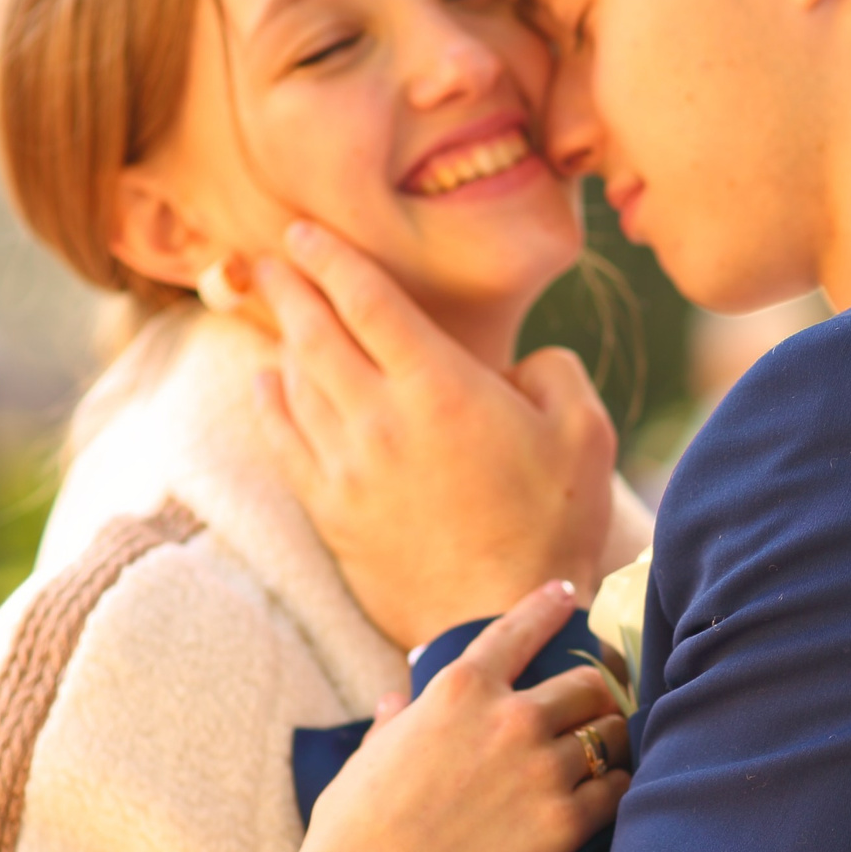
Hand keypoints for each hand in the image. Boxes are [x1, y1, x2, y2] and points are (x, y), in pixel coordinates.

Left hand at [254, 224, 618, 650]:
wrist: (501, 618)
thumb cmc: (552, 525)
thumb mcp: (584, 432)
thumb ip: (553, 371)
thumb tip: (519, 366)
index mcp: (439, 385)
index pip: (365, 299)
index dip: (330, 258)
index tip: (305, 232)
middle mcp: (379, 417)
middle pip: (315, 331)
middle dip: (291, 286)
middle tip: (274, 257)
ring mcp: (347, 467)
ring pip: (296, 383)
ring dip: (282, 338)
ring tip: (277, 312)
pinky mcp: (331, 512)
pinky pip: (285, 442)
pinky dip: (270, 404)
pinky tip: (266, 383)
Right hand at [262, 582, 630, 851]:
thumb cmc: (355, 830)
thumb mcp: (368, 757)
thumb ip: (396, 721)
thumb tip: (396, 700)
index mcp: (460, 690)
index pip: (519, 629)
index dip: (550, 606)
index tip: (569, 595)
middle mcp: (511, 719)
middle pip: (588, 684)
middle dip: (593, 696)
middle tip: (595, 710)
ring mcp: (543, 770)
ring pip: (611, 734)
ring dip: (610, 742)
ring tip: (606, 754)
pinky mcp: (564, 824)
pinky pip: (616, 790)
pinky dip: (615, 788)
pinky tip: (606, 795)